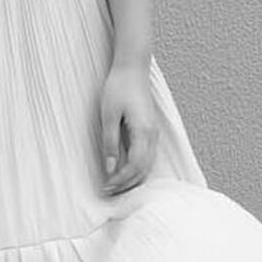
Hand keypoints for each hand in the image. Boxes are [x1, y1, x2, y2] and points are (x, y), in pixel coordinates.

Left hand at [97, 60, 157, 194]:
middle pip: (144, 169)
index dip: (121, 180)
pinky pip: (148, 156)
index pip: (135, 166)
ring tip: (116, 186)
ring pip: (148, 165)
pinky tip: (126, 172)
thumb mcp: (108, 116)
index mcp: (143, 132)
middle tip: (109, 192)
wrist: (132, 68)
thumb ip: (110, 143)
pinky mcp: (150, 130)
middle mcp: (153, 136)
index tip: (107, 187)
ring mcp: (154, 133)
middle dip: (127, 184)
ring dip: (133, 178)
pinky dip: (138, 168)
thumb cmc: (118, 88)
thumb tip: (110, 169)